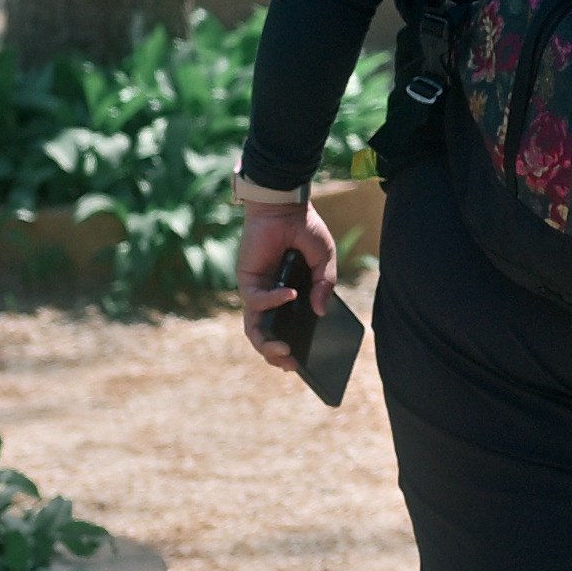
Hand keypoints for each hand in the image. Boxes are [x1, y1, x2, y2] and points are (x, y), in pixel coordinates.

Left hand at [233, 191, 332, 368]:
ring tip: (284, 349)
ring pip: (253, 327)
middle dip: (275, 355)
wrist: (285, 205)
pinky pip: (256, 300)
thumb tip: (321, 312)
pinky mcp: (247, 279)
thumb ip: (324, 286)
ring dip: (265, 343)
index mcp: (289, 298)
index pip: (284, 330)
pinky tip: (289, 295)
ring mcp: (257, 290)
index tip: (303, 365)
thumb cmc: (304, 231)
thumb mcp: (324, 261)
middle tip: (291, 363)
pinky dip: (273, 301)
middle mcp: (270, 298)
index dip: (290, 350)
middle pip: (265, 336)